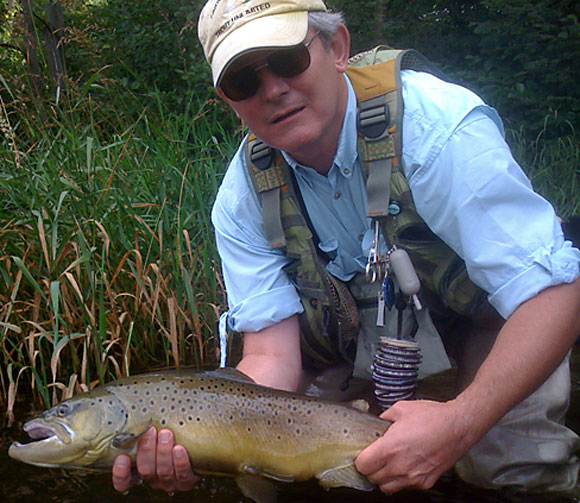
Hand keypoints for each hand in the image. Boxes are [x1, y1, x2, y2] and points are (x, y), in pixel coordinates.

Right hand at [112, 427, 199, 492]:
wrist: (196, 452)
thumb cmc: (171, 440)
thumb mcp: (155, 437)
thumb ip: (146, 431)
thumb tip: (139, 410)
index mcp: (142, 471)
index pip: (124, 481)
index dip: (120, 473)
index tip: (122, 458)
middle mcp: (154, 479)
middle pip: (146, 470)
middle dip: (147, 450)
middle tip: (151, 431)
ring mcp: (170, 482)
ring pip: (163, 471)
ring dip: (164, 452)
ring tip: (166, 435)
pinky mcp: (187, 481)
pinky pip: (183, 474)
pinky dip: (180, 462)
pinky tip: (179, 449)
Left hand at [355, 399, 472, 493]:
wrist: (459, 426)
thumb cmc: (433, 417)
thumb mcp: (400, 409)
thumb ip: (384, 418)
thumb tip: (377, 423)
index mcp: (390, 448)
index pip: (363, 466)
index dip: (360, 459)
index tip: (364, 453)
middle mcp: (400, 467)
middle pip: (373, 479)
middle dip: (371, 468)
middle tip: (375, 457)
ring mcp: (414, 478)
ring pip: (387, 487)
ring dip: (384, 477)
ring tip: (389, 463)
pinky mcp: (426, 482)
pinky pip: (406, 487)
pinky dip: (402, 480)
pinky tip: (406, 465)